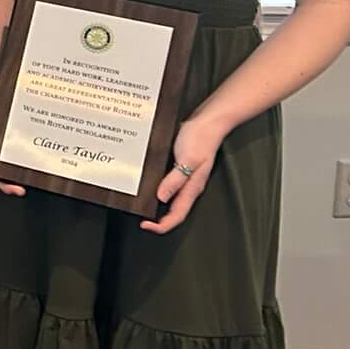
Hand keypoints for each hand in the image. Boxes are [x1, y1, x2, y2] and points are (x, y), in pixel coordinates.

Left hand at [141, 118, 222, 233]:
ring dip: (157, 206)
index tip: (145, 225)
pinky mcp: (180, 169)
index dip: (162, 225)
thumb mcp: (187, 159)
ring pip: (171, 199)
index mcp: (192, 188)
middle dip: (158, 219)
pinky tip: (147, 185)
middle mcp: (189, 186)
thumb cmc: (200, 139)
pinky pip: (168, 185)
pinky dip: (157, 189)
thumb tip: (161, 198)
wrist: (208, 122)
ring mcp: (185, 178)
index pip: (178, 215)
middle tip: (140, 219)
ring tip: (141, 206)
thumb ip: (175, 179)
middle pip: (174, 211)